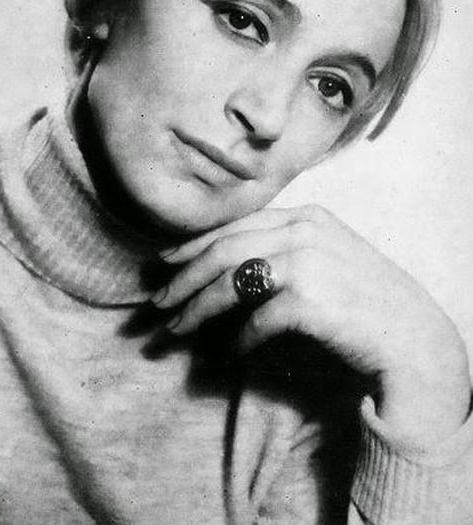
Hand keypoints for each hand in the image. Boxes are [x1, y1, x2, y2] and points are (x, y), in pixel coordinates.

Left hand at [154, 204, 470, 444]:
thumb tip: (226, 270)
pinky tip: (228, 354)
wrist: (411, 337)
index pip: (235, 225)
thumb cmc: (366, 300)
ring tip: (175, 330)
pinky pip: (255, 320)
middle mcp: (303, 231)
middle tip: (157, 303)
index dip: (193, 244)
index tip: (164, 262)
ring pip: (230, 282)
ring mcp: (306, 261)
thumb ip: (284, 250)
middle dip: (183, 278)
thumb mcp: (328, 257)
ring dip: (196, 309)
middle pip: (223, 251)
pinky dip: (237, 339)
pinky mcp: (308, 299)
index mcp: (306, 215)